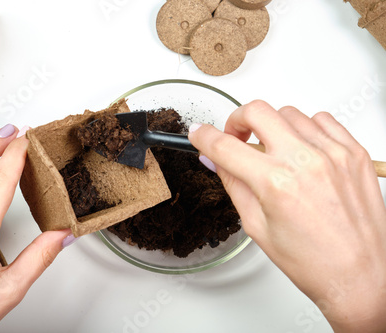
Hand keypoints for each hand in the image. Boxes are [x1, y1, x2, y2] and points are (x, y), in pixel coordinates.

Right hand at [188, 100, 385, 332]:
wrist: (359, 275)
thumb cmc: (313, 261)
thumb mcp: (257, 226)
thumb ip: (234, 185)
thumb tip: (215, 160)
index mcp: (276, 184)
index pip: (225, 146)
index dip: (204, 137)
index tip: (198, 133)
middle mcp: (306, 162)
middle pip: (257, 111)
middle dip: (236, 120)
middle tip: (235, 137)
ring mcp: (333, 153)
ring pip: (289, 113)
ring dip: (272, 127)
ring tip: (274, 151)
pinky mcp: (355, 153)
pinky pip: (322, 120)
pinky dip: (305, 128)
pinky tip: (301, 149)